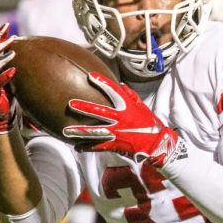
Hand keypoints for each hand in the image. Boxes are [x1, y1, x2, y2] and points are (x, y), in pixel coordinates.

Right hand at [0, 23, 17, 133]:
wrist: (1, 116)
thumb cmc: (6, 94)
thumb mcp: (9, 75)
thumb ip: (11, 63)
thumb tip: (23, 46)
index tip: (6, 26)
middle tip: (10, 37)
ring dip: (1, 59)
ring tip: (13, 53)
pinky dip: (4, 76)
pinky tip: (14, 71)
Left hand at [64, 73, 182, 167]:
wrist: (156, 143)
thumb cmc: (149, 123)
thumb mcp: (142, 106)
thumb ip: (131, 95)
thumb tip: (120, 84)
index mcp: (127, 107)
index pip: (113, 91)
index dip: (102, 82)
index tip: (91, 75)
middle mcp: (121, 119)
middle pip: (100, 111)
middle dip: (84, 107)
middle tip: (70, 103)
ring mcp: (117, 132)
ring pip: (95, 131)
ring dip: (80, 131)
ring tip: (66, 131)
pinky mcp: (116, 144)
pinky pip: (99, 146)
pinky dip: (88, 147)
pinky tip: (77, 147)